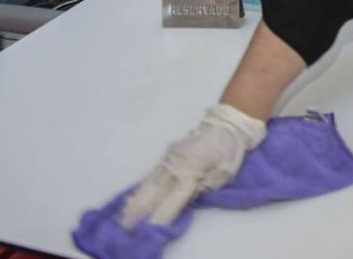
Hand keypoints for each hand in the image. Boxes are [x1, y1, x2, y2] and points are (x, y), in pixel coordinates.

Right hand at [119, 103, 265, 227]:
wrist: (225, 124)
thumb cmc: (228, 150)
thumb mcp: (224, 173)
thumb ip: (204, 187)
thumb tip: (186, 198)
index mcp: (192, 171)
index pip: (172, 200)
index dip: (160, 216)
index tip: (147, 229)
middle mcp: (176, 165)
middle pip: (155, 192)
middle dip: (140, 211)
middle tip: (125, 226)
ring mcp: (170, 158)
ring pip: (150, 182)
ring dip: (137, 200)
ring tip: (124, 215)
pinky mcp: (168, 154)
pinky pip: (152, 173)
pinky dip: (142, 186)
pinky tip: (133, 196)